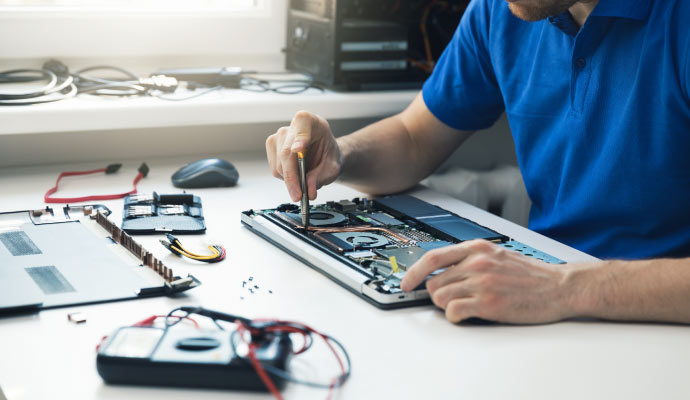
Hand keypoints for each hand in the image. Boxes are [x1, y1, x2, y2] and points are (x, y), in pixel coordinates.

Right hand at [266, 111, 341, 201]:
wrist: (324, 154)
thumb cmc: (328, 155)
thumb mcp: (332, 167)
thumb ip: (322, 177)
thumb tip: (309, 190)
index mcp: (310, 121)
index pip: (302, 127)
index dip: (299, 138)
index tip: (298, 149)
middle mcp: (291, 127)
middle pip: (286, 154)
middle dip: (292, 177)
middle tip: (299, 195)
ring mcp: (278, 136)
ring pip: (279, 165)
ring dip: (291, 180)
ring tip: (304, 180)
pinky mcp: (271, 147)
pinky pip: (274, 169)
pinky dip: (285, 178)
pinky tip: (296, 174)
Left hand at [400, 240, 573, 323]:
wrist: (561, 286)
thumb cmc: (532, 274)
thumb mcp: (498, 255)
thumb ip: (471, 258)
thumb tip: (444, 270)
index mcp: (477, 248)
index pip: (432, 257)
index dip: (414, 272)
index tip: (406, 282)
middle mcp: (476, 262)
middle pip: (434, 282)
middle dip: (438, 294)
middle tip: (452, 300)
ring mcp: (482, 282)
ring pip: (440, 298)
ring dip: (447, 306)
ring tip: (465, 307)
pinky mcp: (489, 303)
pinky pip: (454, 312)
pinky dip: (456, 316)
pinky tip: (468, 315)